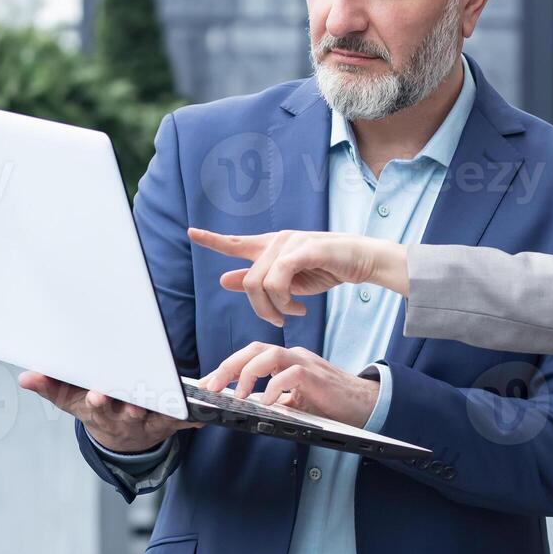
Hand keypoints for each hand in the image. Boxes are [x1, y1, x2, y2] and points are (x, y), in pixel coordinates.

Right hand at [18, 371, 201, 453]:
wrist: (120, 436)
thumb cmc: (95, 409)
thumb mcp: (70, 400)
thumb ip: (50, 387)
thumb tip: (25, 377)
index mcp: (101, 412)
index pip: (98, 407)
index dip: (98, 401)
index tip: (97, 395)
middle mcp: (125, 419)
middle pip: (129, 412)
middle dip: (132, 406)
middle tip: (137, 400)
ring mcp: (147, 422)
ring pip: (156, 416)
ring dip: (164, 408)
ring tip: (172, 398)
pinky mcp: (168, 423)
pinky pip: (181, 422)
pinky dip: (191, 420)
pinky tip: (201, 417)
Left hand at [187, 228, 407, 326]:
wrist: (362, 260)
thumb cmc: (327, 269)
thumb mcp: (290, 281)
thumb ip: (258, 281)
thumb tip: (224, 278)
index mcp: (271, 246)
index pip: (236, 242)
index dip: (213, 240)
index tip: (191, 233)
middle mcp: (277, 240)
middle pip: (248, 281)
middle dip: (260, 308)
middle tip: (279, 320)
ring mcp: (290, 242)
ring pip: (261, 283)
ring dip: (275, 308)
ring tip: (293, 313)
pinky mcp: (303, 249)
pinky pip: (279, 279)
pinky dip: (285, 300)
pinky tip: (299, 308)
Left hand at [197, 341, 379, 425]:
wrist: (364, 404)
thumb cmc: (330, 402)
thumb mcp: (294, 400)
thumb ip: (275, 397)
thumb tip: (249, 406)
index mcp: (285, 360)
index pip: (249, 355)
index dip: (225, 367)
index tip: (206, 383)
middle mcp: (293, 356)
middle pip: (254, 349)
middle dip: (227, 367)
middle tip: (211, 387)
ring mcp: (305, 363)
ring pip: (269, 355)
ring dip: (247, 374)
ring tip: (238, 395)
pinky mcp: (316, 376)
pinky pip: (290, 374)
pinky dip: (274, 387)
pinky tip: (267, 403)